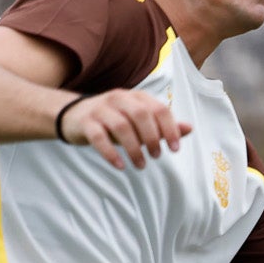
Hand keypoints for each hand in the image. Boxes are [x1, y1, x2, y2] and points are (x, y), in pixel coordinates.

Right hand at [66, 89, 191, 169]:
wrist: (74, 115)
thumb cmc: (115, 120)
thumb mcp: (140, 121)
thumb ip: (164, 125)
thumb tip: (189, 128)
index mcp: (137, 97)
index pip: (159, 109)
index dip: (171, 129)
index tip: (175, 148)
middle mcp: (119, 98)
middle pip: (141, 115)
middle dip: (152, 138)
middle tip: (157, 156)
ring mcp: (100, 109)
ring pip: (121, 127)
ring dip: (134, 149)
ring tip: (141, 165)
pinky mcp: (85, 122)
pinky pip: (99, 137)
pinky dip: (111, 153)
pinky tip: (120, 166)